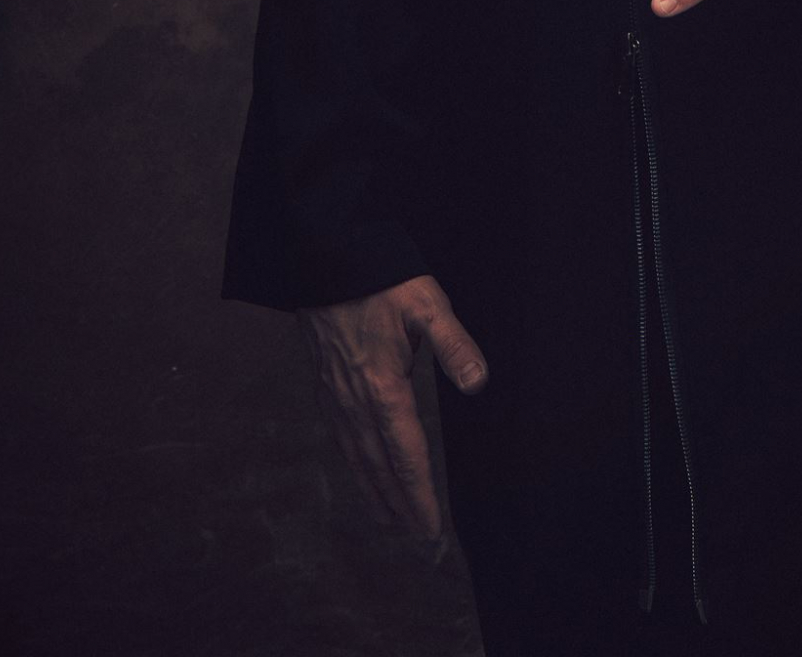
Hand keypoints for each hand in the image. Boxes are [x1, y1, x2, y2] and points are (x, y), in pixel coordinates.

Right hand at [298, 273, 486, 549]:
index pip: (406, 455)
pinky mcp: (324, 385)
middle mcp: (354, 401)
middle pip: (378, 468)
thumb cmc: (379, 278)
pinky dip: (354, 466)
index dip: (419, 496)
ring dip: (375, 493)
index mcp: (382, 387)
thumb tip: (478, 384)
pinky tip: (361, 470)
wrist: (323, 258)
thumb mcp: (426, 304)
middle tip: (418, 542)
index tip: (431, 531)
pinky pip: (340, 439)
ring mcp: (334, 395)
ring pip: (356, 458)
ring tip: (391, 521)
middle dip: (399, 507)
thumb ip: (454, 345)